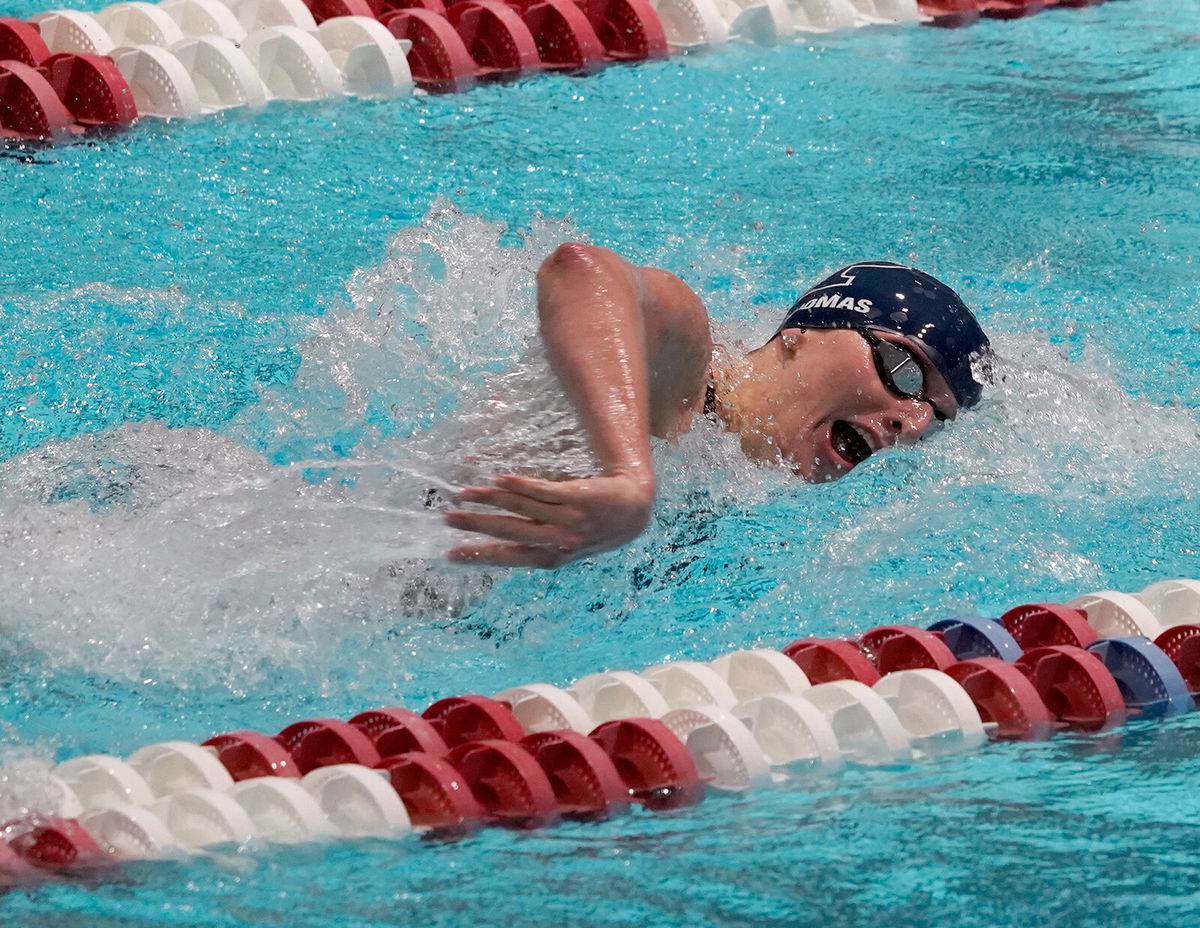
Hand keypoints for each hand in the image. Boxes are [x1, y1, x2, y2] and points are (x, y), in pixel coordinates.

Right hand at [444, 472, 654, 568]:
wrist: (634, 510)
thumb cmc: (595, 529)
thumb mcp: (566, 546)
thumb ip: (535, 545)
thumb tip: (496, 543)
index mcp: (552, 558)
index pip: (509, 557)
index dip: (480, 556)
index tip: (452, 555)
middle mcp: (559, 541)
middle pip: (511, 532)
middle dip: (477, 526)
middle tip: (449, 520)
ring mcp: (570, 519)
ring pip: (523, 508)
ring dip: (491, 499)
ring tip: (466, 493)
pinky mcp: (578, 496)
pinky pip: (544, 490)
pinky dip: (520, 485)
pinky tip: (500, 478)